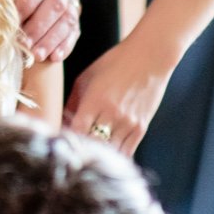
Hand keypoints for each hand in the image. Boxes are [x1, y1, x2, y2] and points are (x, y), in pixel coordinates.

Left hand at [8, 0, 82, 64]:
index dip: (26, 5)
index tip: (10, 23)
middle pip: (57, 3)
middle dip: (39, 26)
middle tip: (23, 44)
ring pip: (68, 18)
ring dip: (52, 39)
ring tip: (36, 55)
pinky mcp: (76, 8)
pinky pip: (75, 28)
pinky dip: (65, 44)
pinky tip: (54, 56)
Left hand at [63, 26, 175, 154]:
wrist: (151, 56)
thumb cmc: (115, 63)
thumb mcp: (87, 77)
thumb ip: (73, 101)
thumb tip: (63, 122)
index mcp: (95, 101)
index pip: (76, 132)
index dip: (67, 141)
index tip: (62, 145)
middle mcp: (111, 114)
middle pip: (91, 145)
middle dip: (80, 150)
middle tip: (72, 153)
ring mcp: (128, 123)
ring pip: (109, 152)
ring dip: (98, 155)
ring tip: (89, 156)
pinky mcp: (141, 128)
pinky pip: (126, 152)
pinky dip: (115, 156)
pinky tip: (107, 156)